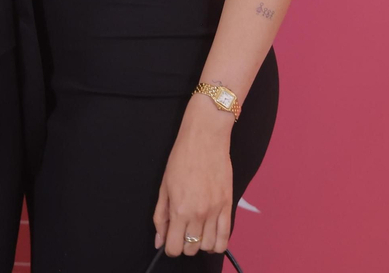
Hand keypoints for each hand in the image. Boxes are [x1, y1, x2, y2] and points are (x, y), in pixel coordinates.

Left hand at [153, 94, 234, 255]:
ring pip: (209, 246)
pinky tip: (211, 235)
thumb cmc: (182, 157)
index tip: (169, 241)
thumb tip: (159, 239)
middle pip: (191, 249)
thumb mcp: (164, 186)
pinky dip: (218, 242)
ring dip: (201, 244)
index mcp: (179, 209)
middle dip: (184, 245)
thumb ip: (161, 216)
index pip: (174, 247)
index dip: (170, 248)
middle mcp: (198, 214)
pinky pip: (226, 236)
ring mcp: (215, 211)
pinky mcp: (228, 205)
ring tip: (196, 232)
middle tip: (182, 232)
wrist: (205, 138)